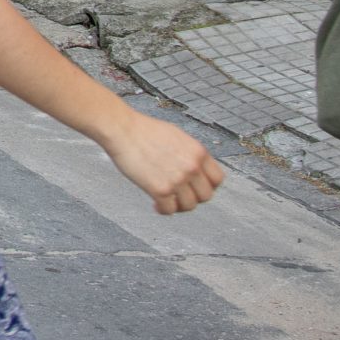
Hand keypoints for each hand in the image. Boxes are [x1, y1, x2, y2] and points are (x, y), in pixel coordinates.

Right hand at [104, 113, 225, 214]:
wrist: (122, 130)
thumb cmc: (143, 130)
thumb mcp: (177, 136)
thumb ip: (189, 154)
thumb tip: (193, 168)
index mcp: (199, 152)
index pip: (217, 179)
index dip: (207, 186)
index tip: (196, 188)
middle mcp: (192, 167)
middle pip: (206, 196)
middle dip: (192, 197)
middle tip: (180, 196)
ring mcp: (177, 180)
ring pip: (189, 206)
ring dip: (178, 206)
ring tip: (167, 201)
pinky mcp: (160, 190)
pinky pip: (169, 210)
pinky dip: (163, 210)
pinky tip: (155, 204)